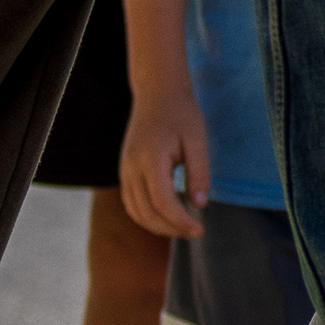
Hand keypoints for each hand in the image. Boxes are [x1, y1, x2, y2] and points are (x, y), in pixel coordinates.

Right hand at [117, 92, 209, 239]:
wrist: (156, 93)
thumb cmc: (181, 113)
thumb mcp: (197, 139)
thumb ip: (199, 172)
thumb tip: (199, 205)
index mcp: (151, 159)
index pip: (162, 202)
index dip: (180, 221)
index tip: (200, 230)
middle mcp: (132, 168)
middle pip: (147, 212)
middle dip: (171, 228)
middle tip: (195, 232)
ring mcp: (125, 171)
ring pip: (136, 212)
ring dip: (158, 227)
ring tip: (182, 228)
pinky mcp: (125, 171)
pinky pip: (131, 203)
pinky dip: (146, 217)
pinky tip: (166, 218)